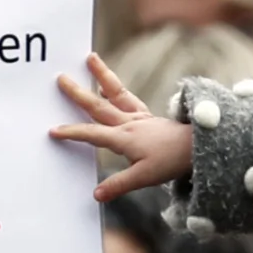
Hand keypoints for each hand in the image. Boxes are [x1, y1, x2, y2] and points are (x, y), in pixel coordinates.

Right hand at [47, 56, 197, 201]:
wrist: (198, 147)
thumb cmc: (172, 161)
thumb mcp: (144, 177)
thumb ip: (118, 185)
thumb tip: (96, 194)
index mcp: (124, 138)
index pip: (92, 134)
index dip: (72, 132)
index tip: (53, 130)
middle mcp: (129, 123)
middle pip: (98, 105)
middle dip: (78, 93)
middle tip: (61, 78)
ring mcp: (139, 116)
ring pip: (115, 93)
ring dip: (102, 75)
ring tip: (91, 58)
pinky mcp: (147, 116)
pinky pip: (128, 98)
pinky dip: (117, 89)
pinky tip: (109, 84)